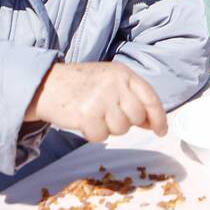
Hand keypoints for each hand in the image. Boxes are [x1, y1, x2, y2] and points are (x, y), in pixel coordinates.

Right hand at [24, 62, 167, 142]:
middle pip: (137, 116)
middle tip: (109, 116)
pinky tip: (84, 121)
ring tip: (95, 115)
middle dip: (127, 123)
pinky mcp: (86, 114)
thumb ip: (131, 97)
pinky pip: (101, 136)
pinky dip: (94, 134)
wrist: (48, 84)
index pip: (150, 98)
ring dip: (108, 128)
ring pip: (121, 128)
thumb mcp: (110, 81)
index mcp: (124, 73)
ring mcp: (101, 98)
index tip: (161, 131)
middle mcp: (115, 84)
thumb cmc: (82, 85)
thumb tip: (151, 122)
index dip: (159, 117)